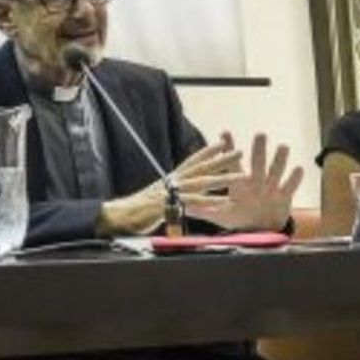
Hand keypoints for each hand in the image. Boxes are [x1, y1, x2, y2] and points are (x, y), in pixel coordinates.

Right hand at [96, 132, 300, 235]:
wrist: (119, 216)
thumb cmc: (138, 210)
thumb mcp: (159, 198)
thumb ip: (172, 194)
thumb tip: (180, 194)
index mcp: (171, 179)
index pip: (192, 161)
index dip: (207, 151)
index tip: (222, 142)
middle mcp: (172, 181)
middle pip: (200, 167)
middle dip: (221, 159)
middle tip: (239, 151)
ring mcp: (170, 192)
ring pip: (200, 182)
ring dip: (221, 178)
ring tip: (240, 176)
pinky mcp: (168, 205)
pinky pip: (191, 203)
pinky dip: (207, 202)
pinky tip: (222, 202)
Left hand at [183, 132, 302, 231]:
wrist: (261, 229)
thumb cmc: (241, 217)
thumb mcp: (221, 215)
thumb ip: (205, 210)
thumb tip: (184, 206)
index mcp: (240, 183)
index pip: (232, 164)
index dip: (228, 149)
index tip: (224, 133)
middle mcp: (256, 181)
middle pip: (257, 163)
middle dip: (259, 149)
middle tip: (260, 134)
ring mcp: (271, 187)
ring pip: (276, 171)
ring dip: (279, 160)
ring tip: (283, 146)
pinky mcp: (284, 197)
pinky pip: (290, 186)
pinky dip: (294, 178)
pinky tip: (298, 168)